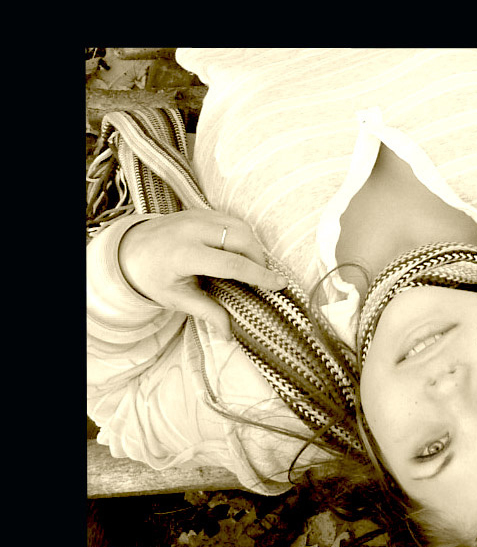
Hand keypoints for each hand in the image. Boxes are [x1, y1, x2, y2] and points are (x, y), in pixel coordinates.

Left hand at [118, 209, 286, 337]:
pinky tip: (240, 252)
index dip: (259, 275)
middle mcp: (191, 230)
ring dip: (253, 245)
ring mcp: (195, 216)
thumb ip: (206, 312)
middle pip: (241, 239)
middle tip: (264, 277)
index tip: (279, 284)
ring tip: (253, 265)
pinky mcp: (198, 211)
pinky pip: (231, 219)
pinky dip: (242, 235)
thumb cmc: (150, 276)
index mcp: (184, 254)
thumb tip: (229, 335)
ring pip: (239, 226)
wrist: (126, 249)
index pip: (232, 264)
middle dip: (259, 258)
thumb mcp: (175, 298)